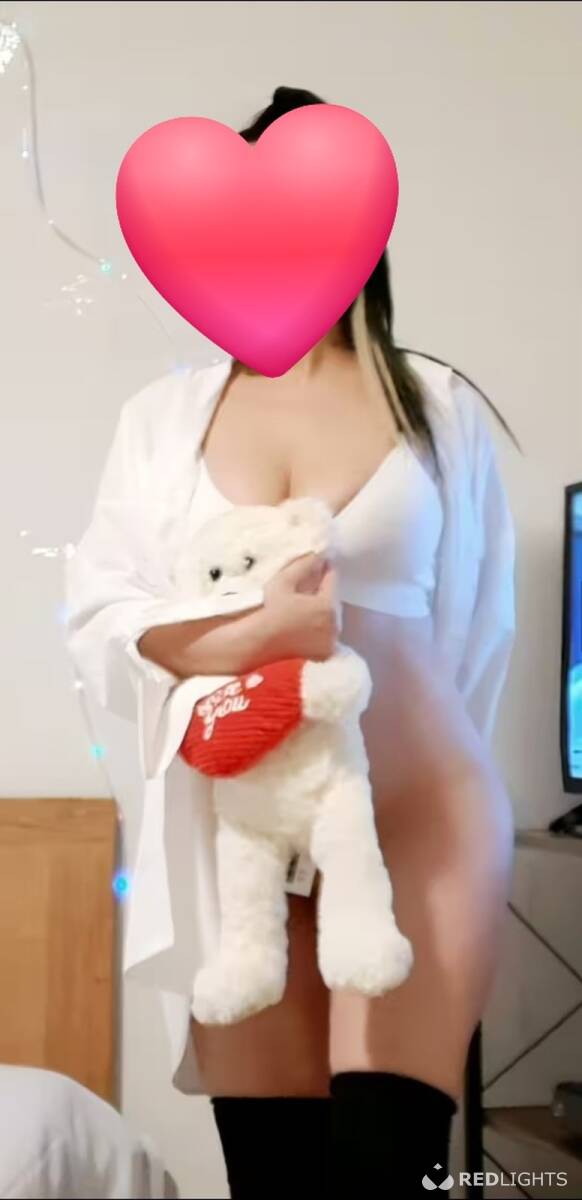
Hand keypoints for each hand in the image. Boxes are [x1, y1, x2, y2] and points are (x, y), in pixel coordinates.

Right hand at [136, 553, 338, 678]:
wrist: (253, 645)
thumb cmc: (267, 611)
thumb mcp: (283, 582)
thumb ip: (304, 565)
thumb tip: (318, 554)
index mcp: (328, 606)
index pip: (332, 578)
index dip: (321, 568)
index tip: (312, 563)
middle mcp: (335, 626)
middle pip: (331, 598)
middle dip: (321, 589)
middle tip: (304, 584)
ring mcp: (329, 643)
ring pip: (328, 616)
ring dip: (318, 608)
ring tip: (300, 603)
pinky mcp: (321, 655)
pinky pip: (323, 632)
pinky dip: (316, 626)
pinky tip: (300, 622)